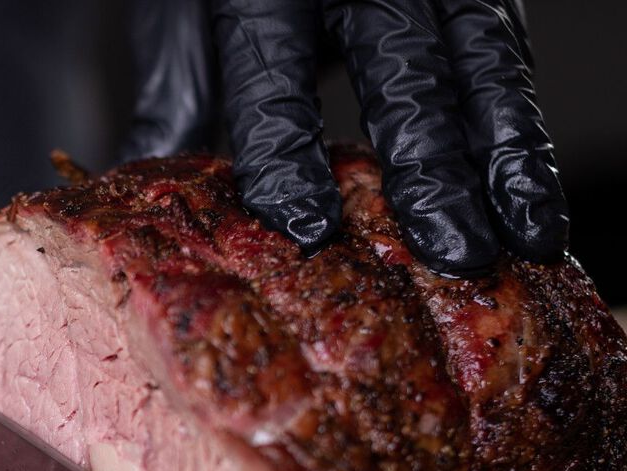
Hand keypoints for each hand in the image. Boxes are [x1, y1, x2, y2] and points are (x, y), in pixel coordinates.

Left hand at [125, 0, 568, 275]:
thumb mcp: (186, 18)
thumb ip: (177, 94)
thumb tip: (137, 184)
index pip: (273, 75)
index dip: (289, 153)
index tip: (306, 228)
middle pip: (403, 75)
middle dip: (431, 168)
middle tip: (449, 251)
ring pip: (480, 65)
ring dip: (506, 157)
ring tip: (523, 235)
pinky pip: (505, 55)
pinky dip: (520, 128)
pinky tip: (530, 191)